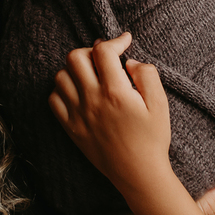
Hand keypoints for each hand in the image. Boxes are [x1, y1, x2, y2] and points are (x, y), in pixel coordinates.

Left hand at [48, 32, 171, 192]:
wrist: (138, 174)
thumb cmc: (152, 139)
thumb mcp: (160, 103)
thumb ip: (147, 75)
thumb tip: (129, 61)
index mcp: (115, 92)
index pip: (103, 51)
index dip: (115, 40)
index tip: (125, 41)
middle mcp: (92, 100)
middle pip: (76, 57)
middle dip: (91, 51)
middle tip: (104, 58)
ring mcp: (78, 114)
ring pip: (61, 76)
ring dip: (75, 69)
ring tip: (91, 75)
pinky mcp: (70, 127)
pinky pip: (53, 100)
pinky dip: (62, 90)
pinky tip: (78, 92)